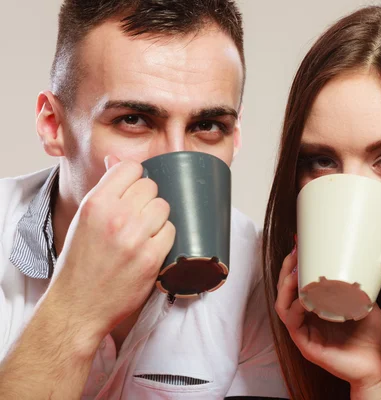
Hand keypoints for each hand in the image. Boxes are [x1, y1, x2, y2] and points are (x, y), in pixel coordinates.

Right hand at [46, 155, 175, 345]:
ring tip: (143, 234)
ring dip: (158, 219)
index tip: (132, 191)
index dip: (134, 179)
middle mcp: (116, 217)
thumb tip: (118, 160)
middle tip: (135, 218)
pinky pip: (172, 231)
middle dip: (146, 200)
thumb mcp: (83, 219)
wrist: (78, 305)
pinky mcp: (152, 258)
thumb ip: (104, 190)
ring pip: (164, 207)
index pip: (131, 168)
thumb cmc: (80, 262)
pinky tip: (150, 248)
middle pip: (151, 187)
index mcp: (96, 203)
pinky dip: (164, 239)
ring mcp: (136, 238)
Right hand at [275, 248, 380, 391]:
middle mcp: (307, 320)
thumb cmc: (371, 337)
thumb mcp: (365, 301)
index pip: (297, 285)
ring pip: (283, 307)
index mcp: (316, 309)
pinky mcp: (307, 346)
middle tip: (294, 253)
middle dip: (286, 271)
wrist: (379, 366)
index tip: (300, 245)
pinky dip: (296, 309)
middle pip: (285, 292)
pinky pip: (293, 325)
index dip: (295, 266)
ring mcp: (305, 333)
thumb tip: (361, 258)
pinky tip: (303, 298)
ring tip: (295, 273)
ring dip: (286, 287)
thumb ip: (358, 283)